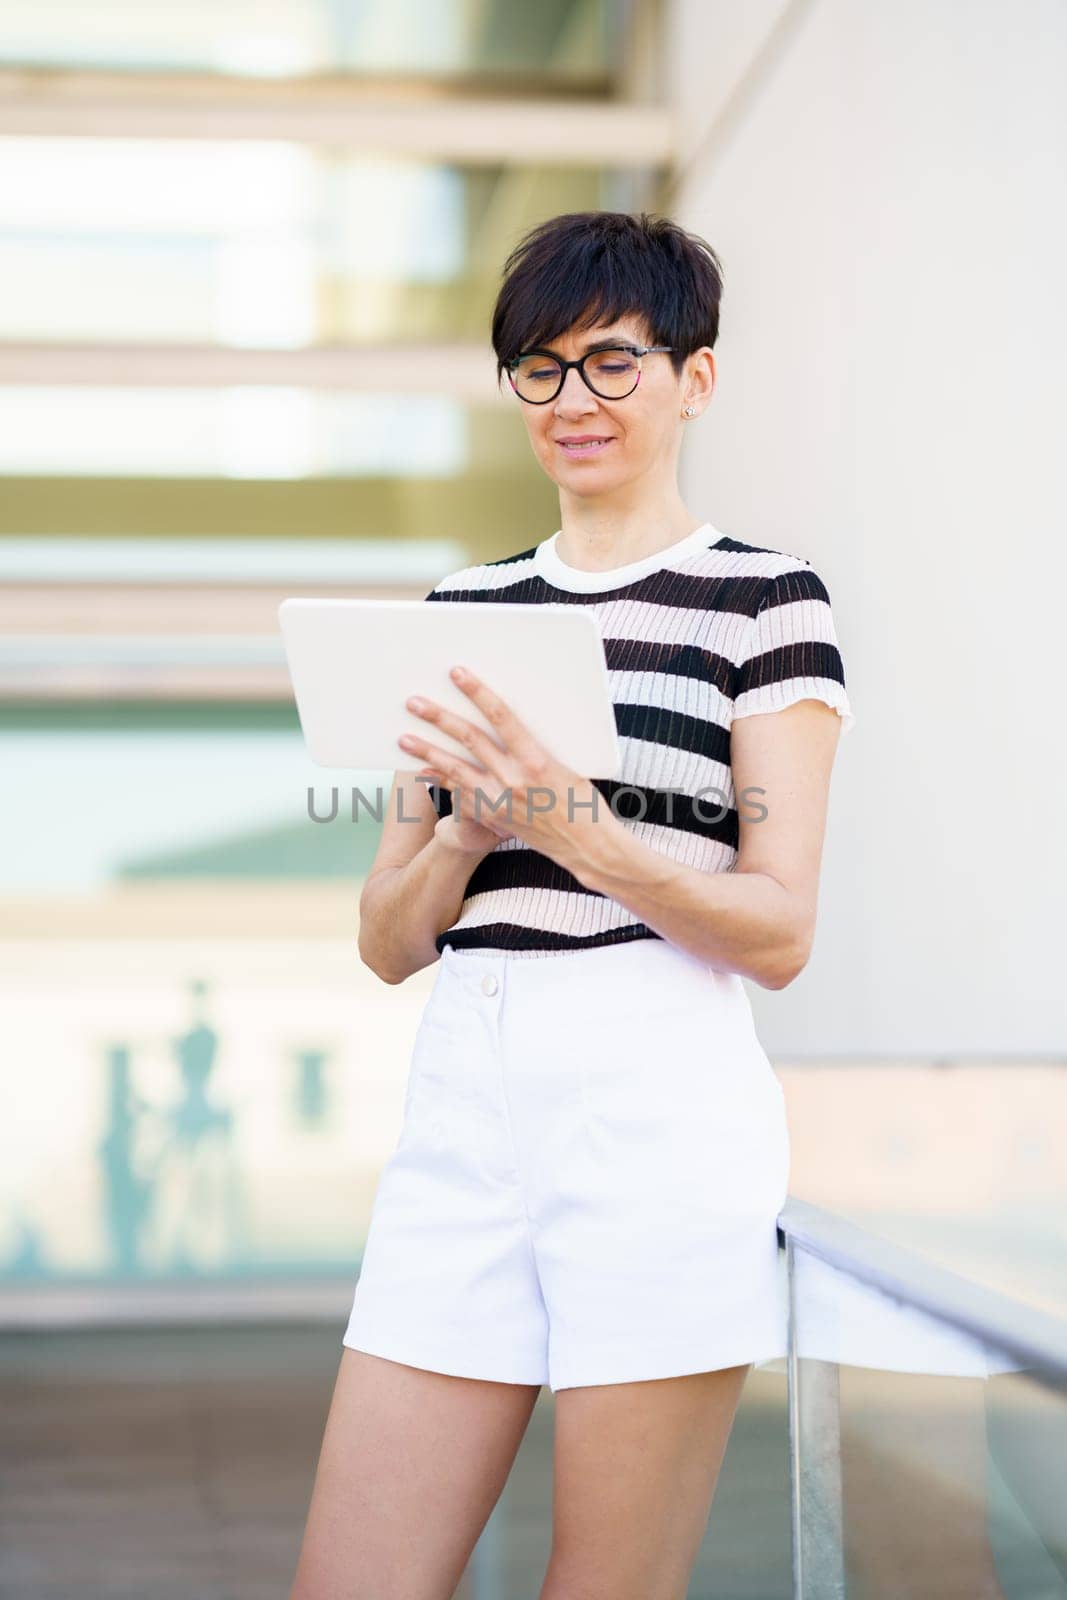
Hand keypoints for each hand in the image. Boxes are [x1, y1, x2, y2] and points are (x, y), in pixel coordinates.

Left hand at [397, 665, 617, 880]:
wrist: (585, 845)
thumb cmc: (584, 800)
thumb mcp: (569, 763)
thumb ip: (537, 744)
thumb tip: (511, 719)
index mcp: (537, 760)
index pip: (501, 716)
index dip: (477, 692)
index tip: (457, 674)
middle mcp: (514, 779)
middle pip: (469, 740)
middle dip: (438, 718)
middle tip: (414, 702)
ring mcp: (499, 800)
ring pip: (455, 768)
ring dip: (427, 751)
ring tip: (403, 738)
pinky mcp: (493, 816)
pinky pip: (459, 794)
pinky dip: (441, 779)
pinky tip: (424, 768)